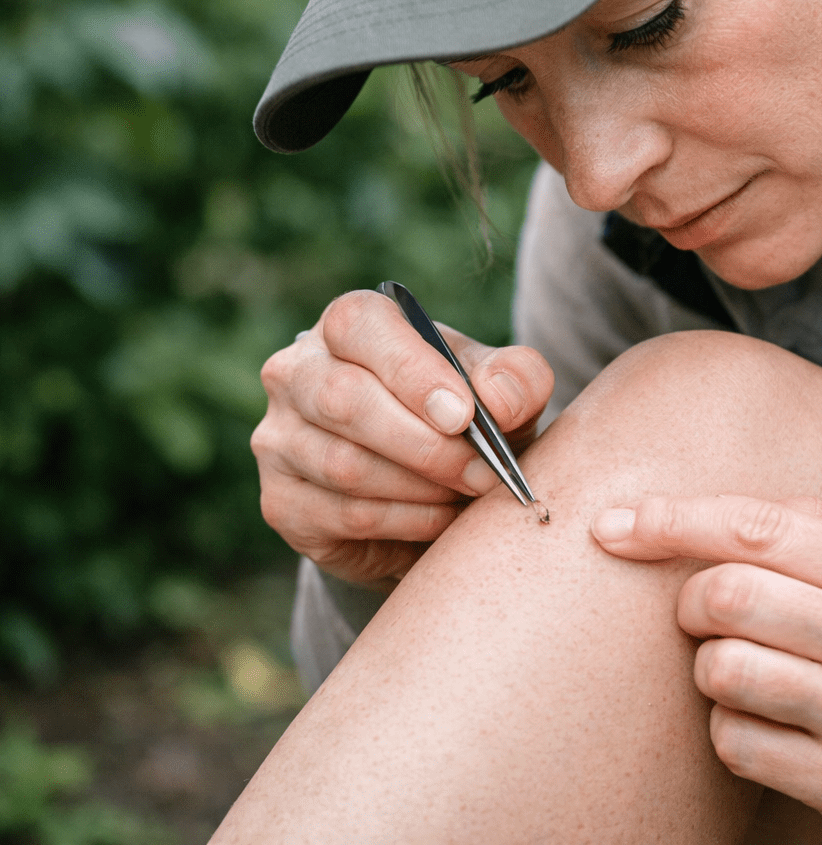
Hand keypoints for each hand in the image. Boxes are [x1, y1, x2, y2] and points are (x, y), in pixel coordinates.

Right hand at [251, 289, 552, 586]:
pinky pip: (347, 515)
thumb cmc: (465, 420)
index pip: (360, 326)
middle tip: (484, 471)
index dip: (411, 370)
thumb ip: (516, 380)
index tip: (463, 415)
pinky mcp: (282, 501)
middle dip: (427, 444)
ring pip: (345, 465)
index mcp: (350, 325)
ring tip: (469, 492)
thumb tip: (500, 399)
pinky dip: (409, 521)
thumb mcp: (502, 392)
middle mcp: (297, 372)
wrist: (436, 491)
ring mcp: (279, 438)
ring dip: (423, 488)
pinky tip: (442, 518)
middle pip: (344, 401)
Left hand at [590, 495, 821, 844]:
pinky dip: (730, 730)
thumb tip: (722, 512)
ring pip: (720, 670)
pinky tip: (769, 725)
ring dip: (710, 670)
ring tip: (747, 672)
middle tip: (701, 613)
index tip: (616, 524)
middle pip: (726, 594)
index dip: (672, 520)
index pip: (759, 528)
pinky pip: (733, 742)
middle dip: (688, 602)